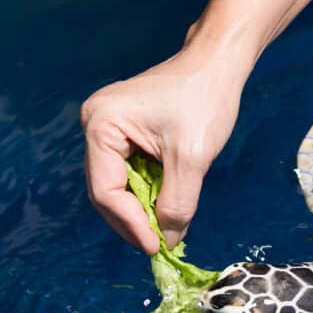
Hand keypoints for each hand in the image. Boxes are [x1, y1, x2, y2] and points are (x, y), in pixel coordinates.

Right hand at [80, 44, 247, 253]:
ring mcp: (108, 129)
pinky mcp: (124, 133)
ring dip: (141, 211)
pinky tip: (164, 209)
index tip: (156, 248)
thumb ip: (177, 203)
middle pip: (107, 191)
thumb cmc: (205, 100)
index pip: (106, 191)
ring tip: (164, 232)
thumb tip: (167, 240)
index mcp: (101, 125)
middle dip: (133, 221)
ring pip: (118, 186)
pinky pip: (129, 174)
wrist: (216, 64)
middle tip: (159, 246)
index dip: (131, 225)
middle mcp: (95, 125)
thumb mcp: (192, 158)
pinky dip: (147, 194)